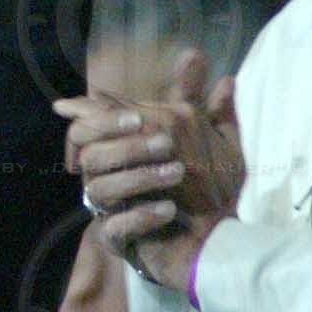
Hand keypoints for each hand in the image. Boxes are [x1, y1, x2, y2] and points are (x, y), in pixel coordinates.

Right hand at [56, 50, 244, 291]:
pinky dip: (141, 216)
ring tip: (177, 173)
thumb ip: (206, 107)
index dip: (93, 112)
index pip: (91, 124)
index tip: (113, 107)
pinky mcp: (120, 242)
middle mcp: (111, 178)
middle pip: (89, 153)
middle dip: (121, 141)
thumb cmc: (211, 189)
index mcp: (124, 151)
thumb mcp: (216, 144)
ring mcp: (112, 211)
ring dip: (139, 176)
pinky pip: (114, 228)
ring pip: (99, 188)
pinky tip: (167, 209)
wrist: (222, 240)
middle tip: (163, 140)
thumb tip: (214, 68)